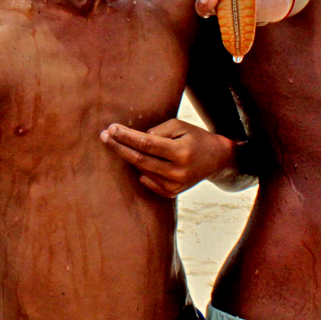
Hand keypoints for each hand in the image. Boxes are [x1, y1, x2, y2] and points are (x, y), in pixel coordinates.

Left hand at [100, 118, 236, 196]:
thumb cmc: (195, 137)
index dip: (126, 136)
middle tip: (104, 136)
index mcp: (181, 152)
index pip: (146, 144)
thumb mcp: (180, 126)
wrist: (216, 159)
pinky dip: (139, 170)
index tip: (111, 128)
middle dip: (119, 147)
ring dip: (127, 157)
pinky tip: (137, 160)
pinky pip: (146, 180)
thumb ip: (157, 131)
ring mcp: (174, 186)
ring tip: (117, 144)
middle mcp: (177, 172)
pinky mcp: (171, 193)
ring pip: (141, 170)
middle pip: (139, 160)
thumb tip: (134, 140)